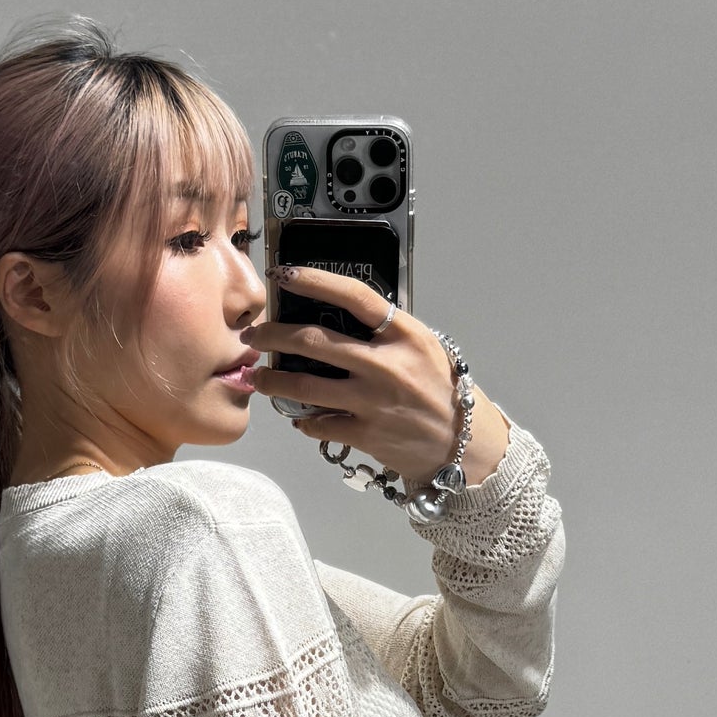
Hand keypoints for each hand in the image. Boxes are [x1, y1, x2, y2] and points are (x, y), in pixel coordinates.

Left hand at [245, 264, 508, 491]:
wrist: (461, 442)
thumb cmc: (438, 388)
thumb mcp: (422, 346)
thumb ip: (384, 331)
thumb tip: (334, 314)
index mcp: (403, 335)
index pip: (354, 297)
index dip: (315, 281)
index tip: (285, 274)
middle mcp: (385, 365)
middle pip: (315, 342)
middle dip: (274, 335)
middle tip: (255, 334)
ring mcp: (373, 402)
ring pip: (305, 388)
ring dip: (273, 382)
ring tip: (257, 378)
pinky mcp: (365, 434)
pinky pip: (319, 423)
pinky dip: (303, 419)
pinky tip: (296, 414)